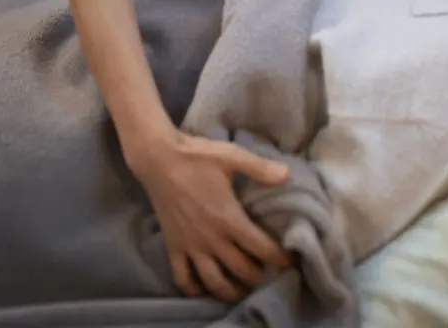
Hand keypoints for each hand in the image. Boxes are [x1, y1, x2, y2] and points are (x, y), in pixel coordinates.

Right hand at [133, 130, 289, 300]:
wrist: (159, 159)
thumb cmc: (197, 157)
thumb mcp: (232, 156)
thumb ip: (260, 168)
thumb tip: (287, 175)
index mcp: (228, 218)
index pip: (260, 247)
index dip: (278, 257)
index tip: (288, 261)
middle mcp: (212, 238)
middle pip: (241, 268)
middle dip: (257, 276)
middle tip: (267, 275)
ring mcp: (191, 245)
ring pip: (214, 281)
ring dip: (229, 291)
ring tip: (240, 291)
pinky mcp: (173, 246)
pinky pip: (182, 277)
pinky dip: (193, 289)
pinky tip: (202, 290)